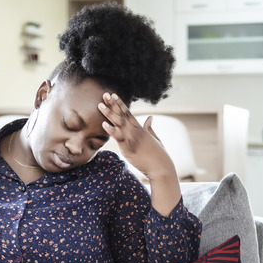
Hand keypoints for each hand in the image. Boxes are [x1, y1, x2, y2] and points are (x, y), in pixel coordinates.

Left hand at [98, 92, 181, 216]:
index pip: (128, 113)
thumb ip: (150, 128)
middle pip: (122, 115)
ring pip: (119, 124)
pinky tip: (104, 124)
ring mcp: (132, 139)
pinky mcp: (129, 149)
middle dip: (112, 105)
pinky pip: (119, 138)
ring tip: (100, 105)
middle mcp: (136, 131)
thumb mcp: (155, 139)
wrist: (162, 168)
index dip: (120, 104)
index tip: (112, 95)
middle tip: (104, 94)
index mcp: (140, 129)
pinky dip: (112, 131)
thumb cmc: (159, 155)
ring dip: (109, 114)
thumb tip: (150, 117)